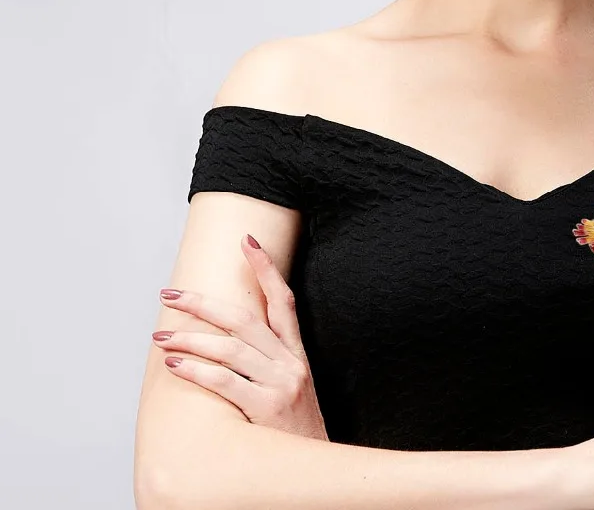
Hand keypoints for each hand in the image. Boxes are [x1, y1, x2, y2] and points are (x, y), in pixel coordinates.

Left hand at [154, 233, 327, 441]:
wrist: (315, 469)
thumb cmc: (293, 432)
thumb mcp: (290, 388)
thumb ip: (266, 363)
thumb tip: (223, 339)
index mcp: (296, 353)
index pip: (283, 299)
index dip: (266, 268)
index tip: (246, 241)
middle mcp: (290, 362)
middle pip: (245, 318)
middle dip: (204, 303)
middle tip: (171, 294)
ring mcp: (281, 384)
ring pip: (231, 347)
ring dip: (191, 339)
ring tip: (161, 338)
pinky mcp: (268, 409)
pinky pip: (226, 382)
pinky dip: (197, 371)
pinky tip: (175, 367)